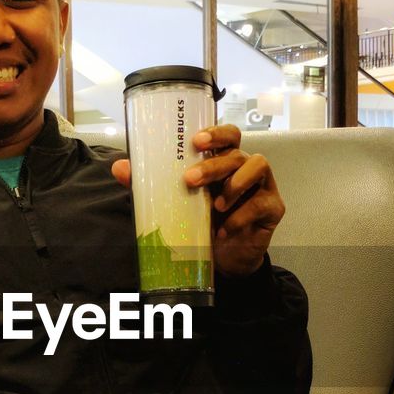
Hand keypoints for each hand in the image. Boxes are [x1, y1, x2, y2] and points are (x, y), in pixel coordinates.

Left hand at [111, 124, 283, 277]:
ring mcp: (263, 186)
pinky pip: (261, 203)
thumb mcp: (175, 204)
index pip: (228, 135)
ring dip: (235, 183)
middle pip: (236, 152)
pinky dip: (240, 216)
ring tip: (216, 205)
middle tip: (189, 180)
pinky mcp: (273, 208)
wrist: (225, 261)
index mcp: (224, 162)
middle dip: (213, 164)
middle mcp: (245, 168)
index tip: (196, 141)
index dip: (216, 132)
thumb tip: (120, 168)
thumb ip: (150, 185)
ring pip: (257, 166)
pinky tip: (223, 230)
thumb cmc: (203, 224)